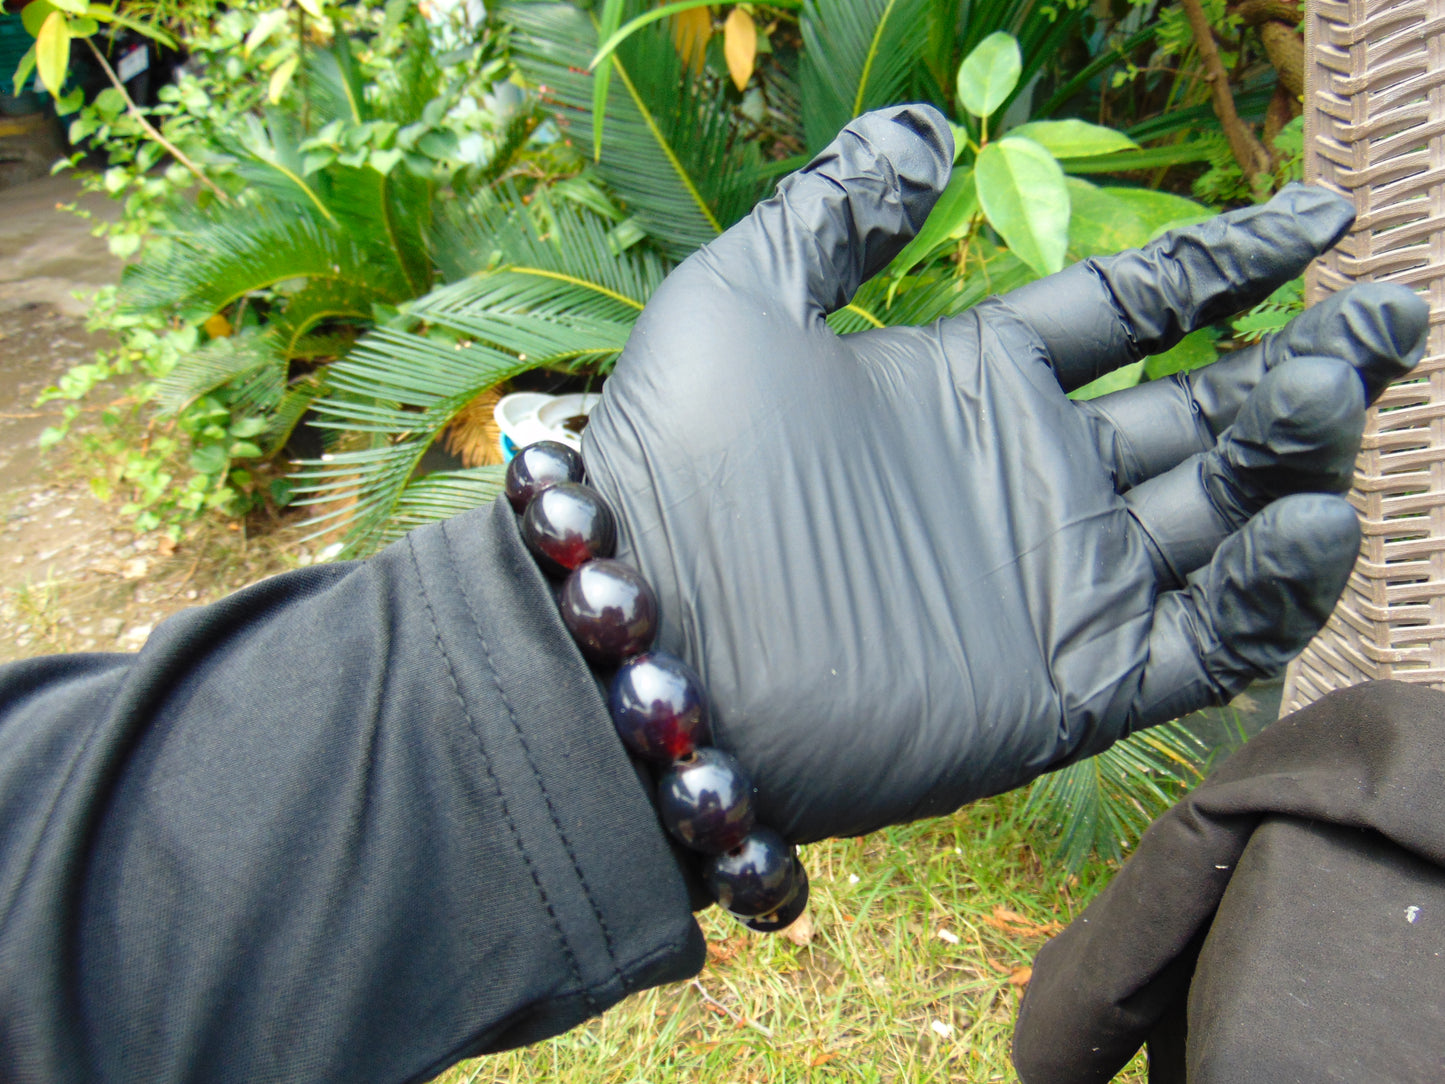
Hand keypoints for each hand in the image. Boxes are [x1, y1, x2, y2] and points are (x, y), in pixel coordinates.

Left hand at [582, 105, 1427, 843]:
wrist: (648, 640)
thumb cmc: (677, 466)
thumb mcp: (741, 298)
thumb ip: (835, 209)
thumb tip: (923, 127)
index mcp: (967, 383)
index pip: (1131, 313)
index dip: (1228, 263)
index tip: (1322, 217)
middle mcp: (1025, 479)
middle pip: (1202, 412)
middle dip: (1304, 363)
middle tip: (1395, 315)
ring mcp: (1052, 582)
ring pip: (1222, 516)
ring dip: (1299, 459)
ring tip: (1348, 392)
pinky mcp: (1066, 686)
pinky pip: (1206, 640)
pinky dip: (1273, 589)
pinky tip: (1313, 520)